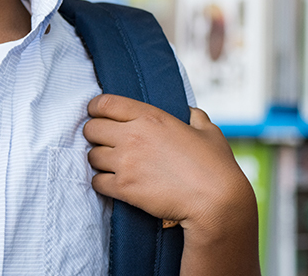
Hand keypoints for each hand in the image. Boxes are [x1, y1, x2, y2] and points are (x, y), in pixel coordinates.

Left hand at [83, 94, 255, 234]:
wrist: (216, 203)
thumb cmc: (216, 167)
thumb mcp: (209, 132)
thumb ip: (195, 117)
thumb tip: (190, 112)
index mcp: (150, 117)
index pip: (104, 103)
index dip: (96, 109)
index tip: (96, 114)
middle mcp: (132, 136)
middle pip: (90, 129)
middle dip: (95, 135)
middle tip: (105, 142)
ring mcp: (125, 162)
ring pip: (91, 156)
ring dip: (100, 160)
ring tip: (112, 165)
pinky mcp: (123, 187)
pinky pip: (96, 181)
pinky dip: (102, 183)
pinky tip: (114, 183)